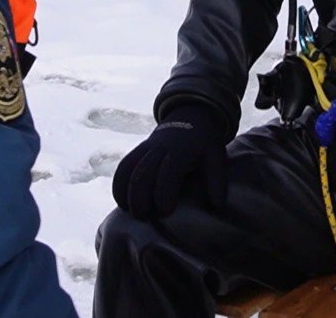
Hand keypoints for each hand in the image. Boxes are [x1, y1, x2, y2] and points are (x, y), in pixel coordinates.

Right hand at [111, 104, 227, 218]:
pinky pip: (122, 167)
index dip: (164, 193)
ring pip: (128, 169)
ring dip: (125, 193)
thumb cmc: (204, 145)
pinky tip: (122, 202)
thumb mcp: (216, 157)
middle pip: (143, 173)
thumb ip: (216, 181)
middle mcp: (160, 149)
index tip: (165, 212)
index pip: (168, 172)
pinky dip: (118, 185)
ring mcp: (146, 149)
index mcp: (181, 151)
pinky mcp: (137, 152)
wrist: (190, 118)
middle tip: (145, 218)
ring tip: (131, 213)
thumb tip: (216, 205)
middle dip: (140, 198)